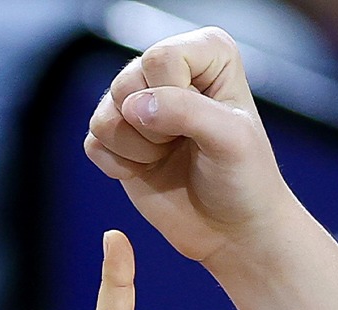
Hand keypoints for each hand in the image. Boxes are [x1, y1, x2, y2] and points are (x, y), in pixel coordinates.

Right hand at [85, 27, 297, 265]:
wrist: (232, 229)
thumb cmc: (244, 179)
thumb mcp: (232, 140)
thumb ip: (186, 112)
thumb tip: (133, 107)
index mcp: (206, 52)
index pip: (160, 59)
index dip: (174, 99)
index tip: (204, 126)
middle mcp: (168, 69)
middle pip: (125, 84)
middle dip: (153, 129)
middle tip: (185, 145)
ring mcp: (139, 102)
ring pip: (103, 116)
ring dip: (137, 150)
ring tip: (169, 157)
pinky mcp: (117, 137)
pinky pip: (93, 142)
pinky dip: (120, 166)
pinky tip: (149, 170)